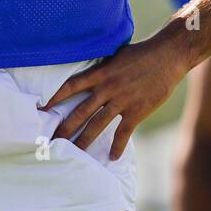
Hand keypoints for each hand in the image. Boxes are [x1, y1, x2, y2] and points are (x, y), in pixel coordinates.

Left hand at [41, 35, 190, 159]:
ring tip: (74, 154)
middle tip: (51, 141)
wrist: (168, 55)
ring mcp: (122, 101)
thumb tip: (90, 72)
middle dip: (65, 127)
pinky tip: (112, 157)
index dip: (55, 97)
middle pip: (80, 111)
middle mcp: (107, 88)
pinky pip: (124, 133)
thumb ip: (102, 67)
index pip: (71, 86)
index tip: (42, 108)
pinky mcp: (137, 111)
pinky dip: (118, 146)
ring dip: (85, 141)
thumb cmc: (142, 53)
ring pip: (97, 125)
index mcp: (100, 73)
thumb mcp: (116, 55)